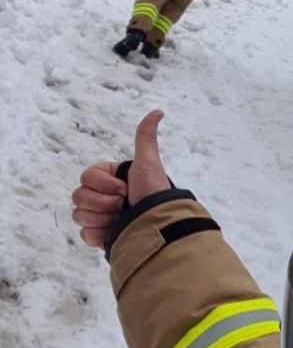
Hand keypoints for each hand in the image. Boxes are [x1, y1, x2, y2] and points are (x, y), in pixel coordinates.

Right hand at [71, 110, 168, 246]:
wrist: (157, 227)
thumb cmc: (153, 194)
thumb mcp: (149, 164)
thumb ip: (145, 138)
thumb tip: (158, 111)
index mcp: (110, 180)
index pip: (86, 177)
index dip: (104, 184)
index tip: (124, 189)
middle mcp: (104, 197)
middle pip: (79, 196)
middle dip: (102, 202)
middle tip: (122, 205)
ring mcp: (100, 217)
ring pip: (79, 215)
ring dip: (100, 217)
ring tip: (120, 220)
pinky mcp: (100, 236)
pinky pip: (84, 234)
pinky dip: (96, 234)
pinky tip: (112, 232)